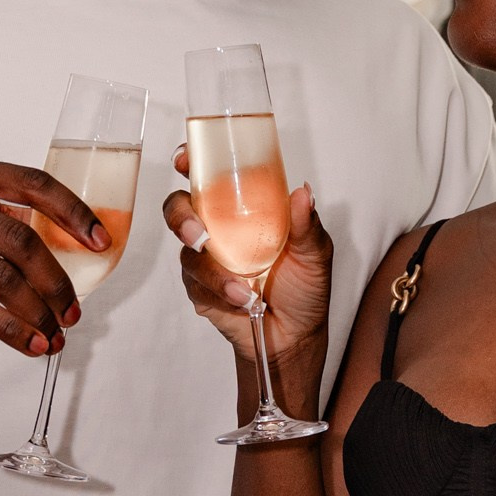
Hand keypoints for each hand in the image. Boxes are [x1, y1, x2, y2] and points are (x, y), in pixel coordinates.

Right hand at [0, 153, 105, 356]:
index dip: (73, 212)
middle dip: (57, 281)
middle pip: (21, 240)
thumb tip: (76, 245)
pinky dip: (12, 330)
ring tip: (57, 334)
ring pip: (2, 278)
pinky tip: (32, 344)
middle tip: (75, 310)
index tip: (101, 241)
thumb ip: (1, 216)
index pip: (31, 183)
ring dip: (38, 312)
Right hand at [164, 161, 333, 369]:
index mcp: (244, 208)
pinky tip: (244, 302)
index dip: (192, 162)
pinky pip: (195, 285)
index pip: (211, 176)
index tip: (184, 160)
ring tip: (245, 292)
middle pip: (180, 208)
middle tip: (200, 238)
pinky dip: (219, 294)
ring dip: (214, 274)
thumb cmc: (305, 287)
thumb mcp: (315, 254)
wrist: (295, 336)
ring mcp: (206, 259)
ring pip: (187, 254)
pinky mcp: (200, 289)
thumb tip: (303, 194)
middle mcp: (219, 228)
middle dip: (182, 218)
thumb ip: (307, 225)